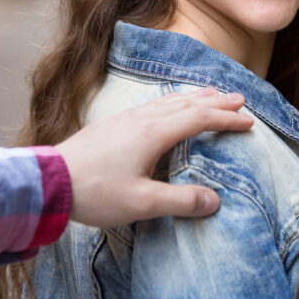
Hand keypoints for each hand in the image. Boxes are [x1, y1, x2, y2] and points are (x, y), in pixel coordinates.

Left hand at [55, 88, 251, 226]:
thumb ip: (181, 201)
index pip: (199, 119)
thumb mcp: (141, 203)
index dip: (226, 119)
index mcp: (153, 133)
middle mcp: (142, 118)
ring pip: (169, 100)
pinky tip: (168, 107)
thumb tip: (215, 200)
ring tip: (211, 94)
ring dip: (194, 97)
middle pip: (187, 103)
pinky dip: (173, 102)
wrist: (50, 180)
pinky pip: (153, 104)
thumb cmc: (95, 192)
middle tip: (239, 99)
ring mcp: (126, 118)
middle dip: (215, 101)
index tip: (248, 122)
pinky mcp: (113, 124)